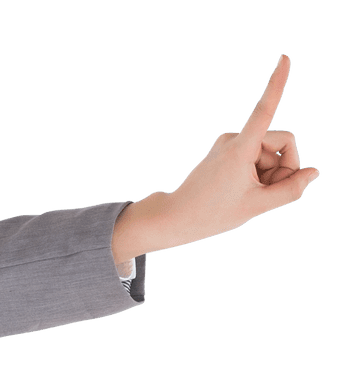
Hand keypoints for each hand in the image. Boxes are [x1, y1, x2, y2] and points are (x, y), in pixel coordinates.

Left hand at [112, 54, 319, 263]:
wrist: (177, 218)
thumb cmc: (212, 214)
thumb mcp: (257, 206)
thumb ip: (290, 190)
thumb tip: (313, 172)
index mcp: (239, 148)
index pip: (264, 110)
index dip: (276, 84)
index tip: (284, 58)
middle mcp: (233, 138)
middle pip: (282, 144)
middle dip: (283, 169)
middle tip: (265, 194)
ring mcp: (229, 143)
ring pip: (270, 153)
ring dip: (269, 175)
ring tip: (249, 195)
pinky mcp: (227, 150)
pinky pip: (256, 157)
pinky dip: (257, 174)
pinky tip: (243, 190)